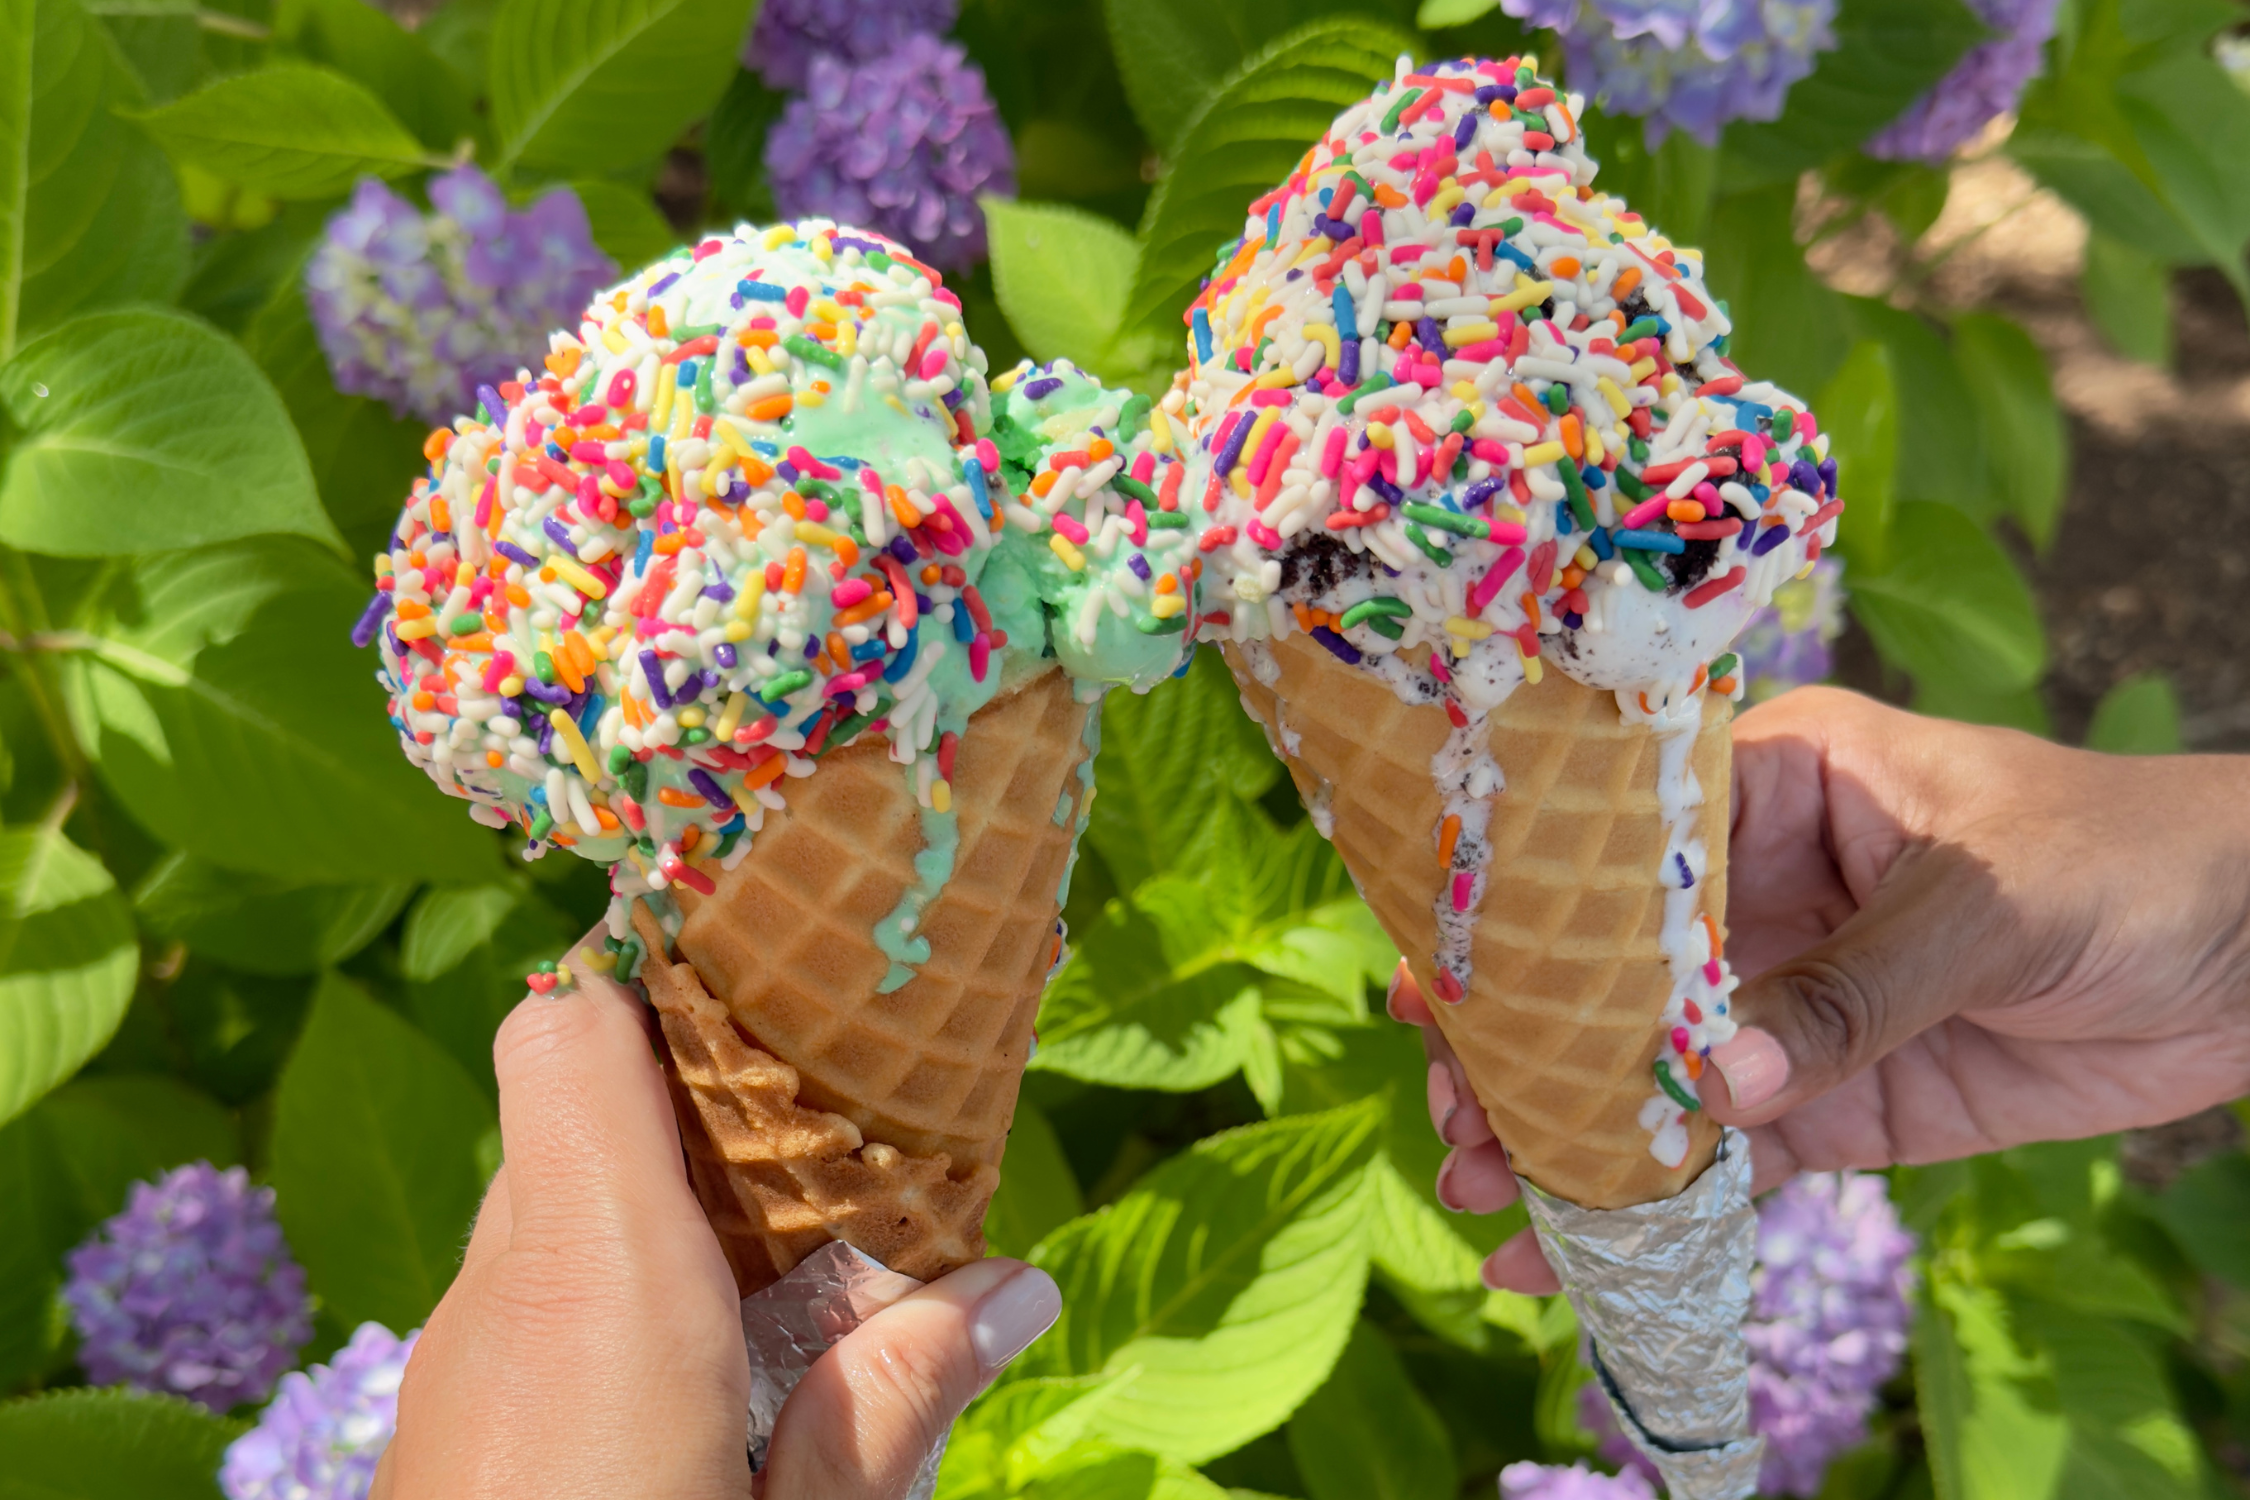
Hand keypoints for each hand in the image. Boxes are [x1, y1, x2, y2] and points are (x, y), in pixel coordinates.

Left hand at [371, 927, 1061, 1499]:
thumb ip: (896, 1399)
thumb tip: (1013, 1283)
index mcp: (594, 1277)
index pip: (565, 1026)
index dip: (655, 980)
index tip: (774, 992)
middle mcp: (503, 1289)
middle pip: (585, 1109)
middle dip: (718, 1107)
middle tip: (850, 1145)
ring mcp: (462, 1359)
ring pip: (561, 1206)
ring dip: (680, 1208)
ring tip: (812, 1271)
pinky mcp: (455, 1421)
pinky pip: (537, 1295)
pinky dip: (630, 1288)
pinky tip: (725, 1372)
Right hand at [1395, 687, 2249, 1293]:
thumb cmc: (2133, 860)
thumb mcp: (1987, 903)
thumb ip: (1850, 992)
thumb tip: (1714, 1086)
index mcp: (1779, 782)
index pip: (1621, 843)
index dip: (1526, 915)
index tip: (1442, 988)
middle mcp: (1763, 886)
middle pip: (1613, 968)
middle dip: (1529, 1044)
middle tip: (1457, 1118)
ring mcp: (1796, 996)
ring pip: (1657, 1068)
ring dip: (1575, 1132)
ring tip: (1487, 1194)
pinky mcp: (1844, 1096)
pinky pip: (1740, 1152)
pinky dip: (1670, 1200)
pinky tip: (1588, 1247)